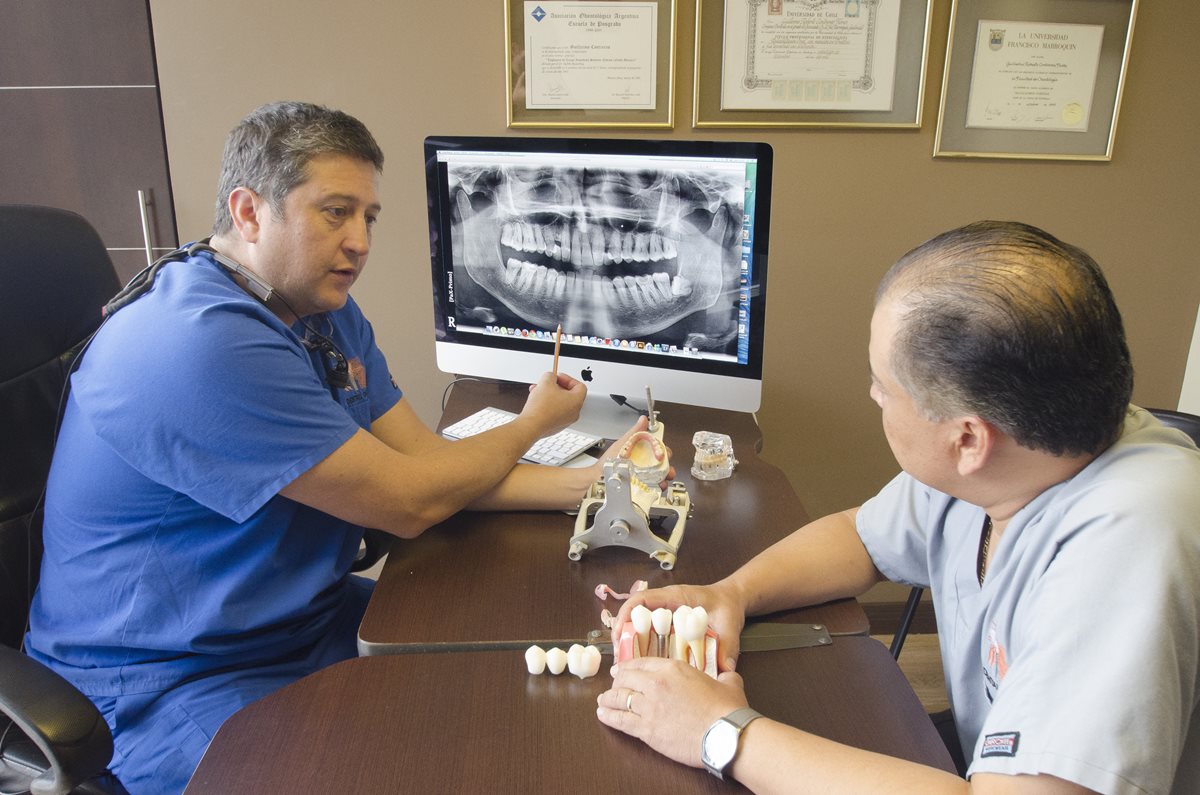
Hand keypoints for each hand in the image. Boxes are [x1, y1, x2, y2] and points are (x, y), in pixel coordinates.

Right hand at [520, 371, 585, 435]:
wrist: (531, 426)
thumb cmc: (540, 408)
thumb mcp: (545, 382)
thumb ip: (550, 375)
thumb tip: (550, 377)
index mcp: (576, 401)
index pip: (579, 386)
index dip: (568, 379)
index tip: (558, 377)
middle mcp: (574, 413)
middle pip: (568, 395)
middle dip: (556, 386)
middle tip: (547, 383)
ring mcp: (565, 421)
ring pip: (559, 403)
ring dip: (549, 395)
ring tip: (538, 391)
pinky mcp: (556, 426)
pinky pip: (554, 412)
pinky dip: (547, 405)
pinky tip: (536, 402)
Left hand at [588, 417, 676, 485]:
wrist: (601, 479)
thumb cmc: (609, 461)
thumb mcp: (623, 444)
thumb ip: (634, 432)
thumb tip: (643, 419)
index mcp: (640, 450)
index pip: (656, 447)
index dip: (662, 448)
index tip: (663, 452)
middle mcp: (643, 462)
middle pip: (661, 461)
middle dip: (667, 463)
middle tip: (666, 465)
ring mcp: (644, 474)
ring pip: (661, 473)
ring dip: (666, 475)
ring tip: (665, 477)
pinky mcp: (642, 485)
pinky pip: (655, 485)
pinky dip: (660, 485)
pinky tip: (660, 485)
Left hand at [596, 657, 748, 767]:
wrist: (724, 735)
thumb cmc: (727, 710)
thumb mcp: (729, 683)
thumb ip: (725, 675)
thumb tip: (728, 673)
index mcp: (673, 668)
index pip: (642, 663)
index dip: (628, 666)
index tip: (622, 669)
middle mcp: (656, 684)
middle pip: (626, 679)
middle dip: (616, 682)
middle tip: (612, 685)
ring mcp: (649, 707)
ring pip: (619, 699)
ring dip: (608, 699)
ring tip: (602, 701)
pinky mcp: (646, 729)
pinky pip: (620, 720)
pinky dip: (609, 717)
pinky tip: (602, 715)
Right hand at [609, 582, 746, 672]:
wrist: (733, 600)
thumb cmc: (727, 605)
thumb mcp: (729, 624)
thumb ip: (728, 645)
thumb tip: (725, 669)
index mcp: (675, 597)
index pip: (641, 599)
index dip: (625, 614)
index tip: (619, 634)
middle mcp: (665, 604)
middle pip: (634, 615)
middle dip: (623, 634)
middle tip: (619, 658)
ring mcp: (665, 614)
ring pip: (640, 626)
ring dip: (631, 643)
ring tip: (626, 666)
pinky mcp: (669, 626)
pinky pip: (650, 634)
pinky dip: (644, 648)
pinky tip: (643, 665)